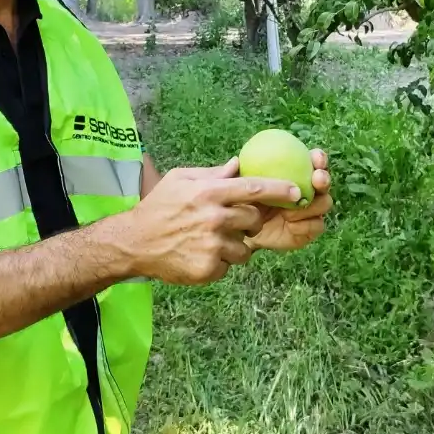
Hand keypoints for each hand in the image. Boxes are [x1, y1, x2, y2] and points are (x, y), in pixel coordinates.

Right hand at [120, 159, 299, 285]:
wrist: (135, 243)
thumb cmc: (159, 207)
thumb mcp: (181, 179)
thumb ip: (212, 173)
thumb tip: (238, 164)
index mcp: (209, 193)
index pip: (254, 189)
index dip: (279, 190)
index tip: (298, 192)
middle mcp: (214, 218)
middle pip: (253, 219)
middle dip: (249, 221)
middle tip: (232, 222)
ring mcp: (212, 245)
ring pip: (244, 247)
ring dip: (234, 245)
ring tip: (209, 240)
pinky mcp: (208, 269)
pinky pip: (229, 265)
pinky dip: (220, 261)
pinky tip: (199, 253)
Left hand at [245, 149, 332, 251]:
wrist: (245, 231)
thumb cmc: (244, 202)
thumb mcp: (239, 187)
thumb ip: (239, 175)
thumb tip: (236, 161)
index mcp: (296, 172)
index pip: (314, 161)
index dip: (318, 158)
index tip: (315, 159)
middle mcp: (307, 189)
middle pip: (324, 182)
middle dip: (323, 179)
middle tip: (316, 180)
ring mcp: (311, 210)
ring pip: (324, 203)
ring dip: (311, 205)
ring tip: (289, 211)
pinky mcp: (310, 229)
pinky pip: (317, 225)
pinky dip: (305, 224)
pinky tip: (291, 224)